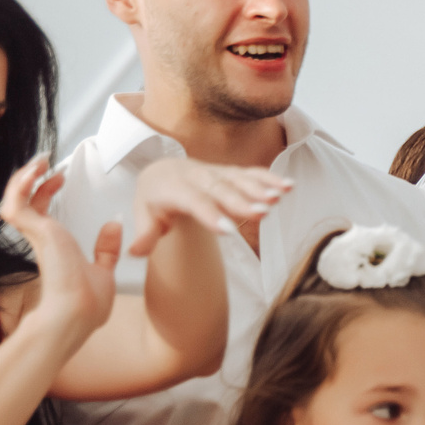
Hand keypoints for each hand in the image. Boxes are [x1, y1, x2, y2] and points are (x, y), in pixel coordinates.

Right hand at [0, 157, 120, 348]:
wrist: (78, 313)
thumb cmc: (88, 303)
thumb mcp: (104, 270)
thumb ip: (107, 249)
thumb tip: (114, 226)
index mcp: (55, 246)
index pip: (41, 212)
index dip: (47, 192)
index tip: (61, 177)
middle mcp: (42, 239)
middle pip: (26, 200)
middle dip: (33, 178)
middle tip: (47, 162)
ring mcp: (36, 235)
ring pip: (15, 198)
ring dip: (25, 176)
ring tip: (40, 160)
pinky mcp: (35, 232)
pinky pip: (16, 203)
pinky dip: (21, 185)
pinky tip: (34, 171)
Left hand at [130, 158, 291, 256]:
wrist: (163, 172)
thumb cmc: (155, 200)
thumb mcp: (144, 216)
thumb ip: (144, 235)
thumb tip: (135, 252)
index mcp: (173, 188)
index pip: (193, 201)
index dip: (210, 214)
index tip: (227, 229)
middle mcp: (196, 176)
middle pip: (221, 189)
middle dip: (242, 200)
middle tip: (262, 212)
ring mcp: (216, 172)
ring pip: (239, 179)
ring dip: (261, 187)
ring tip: (280, 196)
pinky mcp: (231, 172)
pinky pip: (251, 173)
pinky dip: (270, 179)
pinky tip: (289, 186)